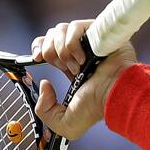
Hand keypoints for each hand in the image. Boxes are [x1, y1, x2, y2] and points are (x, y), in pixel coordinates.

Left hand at [31, 20, 136, 139]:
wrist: (113, 95)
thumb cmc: (95, 108)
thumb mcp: (63, 122)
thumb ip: (44, 110)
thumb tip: (44, 84)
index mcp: (69, 66)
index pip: (46, 46)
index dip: (38, 47)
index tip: (36, 58)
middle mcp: (78, 51)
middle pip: (50, 35)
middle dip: (49, 52)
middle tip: (62, 67)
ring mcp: (88, 40)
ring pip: (60, 30)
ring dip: (62, 51)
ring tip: (75, 66)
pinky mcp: (97, 31)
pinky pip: (74, 26)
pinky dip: (72, 44)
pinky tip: (82, 58)